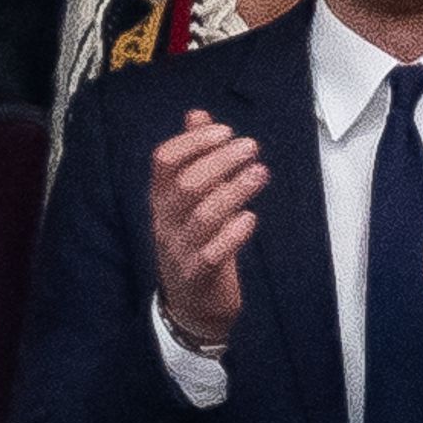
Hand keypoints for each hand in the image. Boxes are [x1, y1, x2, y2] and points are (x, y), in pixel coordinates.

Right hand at [150, 110, 268, 345]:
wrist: (191, 307)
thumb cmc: (196, 242)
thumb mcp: (191, 199)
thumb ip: (194, 157)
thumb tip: (197, 115)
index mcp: (161, 198)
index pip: (164, 160)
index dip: (194, 141)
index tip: (225, 131)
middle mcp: (165, 221)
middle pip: (185, 183)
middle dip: (220, 161)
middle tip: (251, 147)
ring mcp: (179, 250)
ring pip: (202, 215)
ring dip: (234, 190)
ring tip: (260, 173)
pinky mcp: (197, 276)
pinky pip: (212, 253)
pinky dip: (233, 233)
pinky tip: (250, 218)